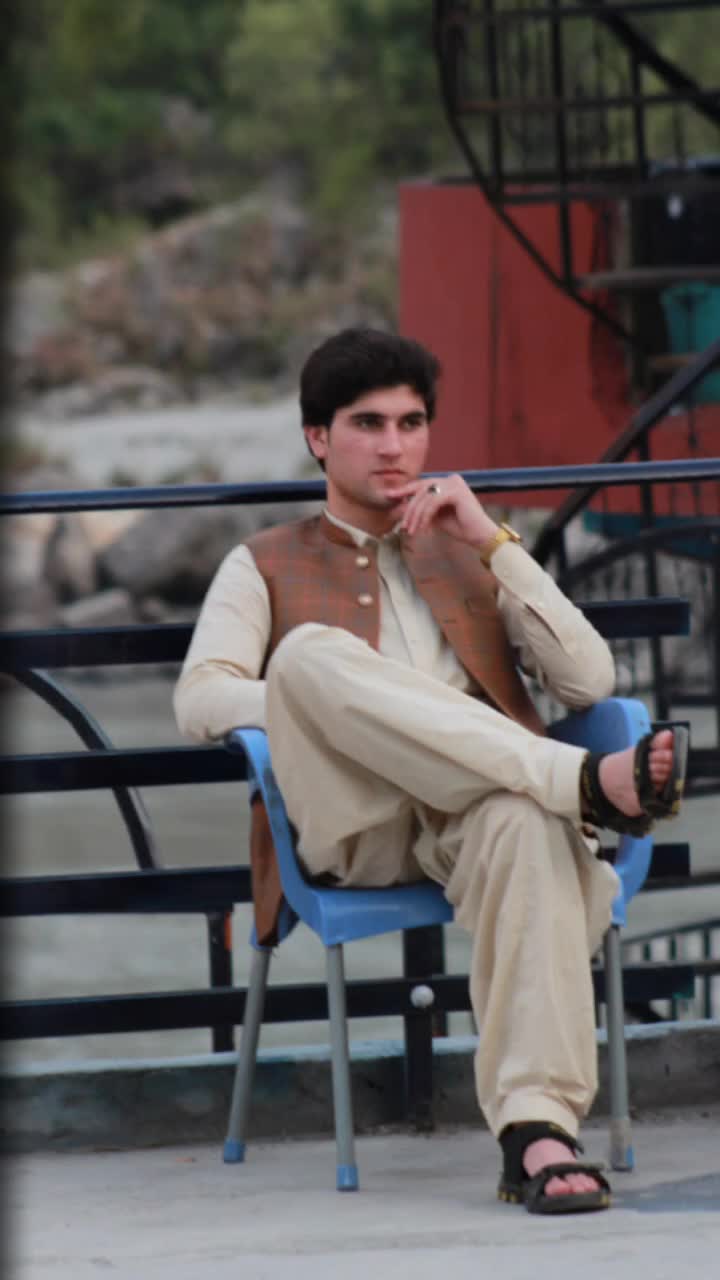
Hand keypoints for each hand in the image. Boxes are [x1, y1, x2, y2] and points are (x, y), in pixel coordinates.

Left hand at [385, 473, 499, 547]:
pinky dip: (425, 517)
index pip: (421, 484)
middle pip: (421, 490)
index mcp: (447, 482)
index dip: (404, 490)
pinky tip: (423, 529)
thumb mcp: (435, 516)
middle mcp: (451, 479)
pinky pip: (433, 503)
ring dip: (416, 516)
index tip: (389, 496)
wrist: (479, 536)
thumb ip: (422, 509)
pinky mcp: (457, 492)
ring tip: (412, 531)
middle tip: (403, 525)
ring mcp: (455, 483)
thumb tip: (400, 508)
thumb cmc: (459, 527)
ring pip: (425, 497)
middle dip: (409, 508)